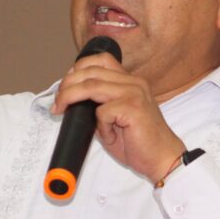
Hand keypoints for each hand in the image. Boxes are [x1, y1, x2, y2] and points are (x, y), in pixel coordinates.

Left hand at [51, 53, 186, 182]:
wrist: (162, 159)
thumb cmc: (138, 142)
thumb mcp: (114, 118)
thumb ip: (99, 105)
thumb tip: (72, 101)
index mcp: (130, 81)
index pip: (101, 60)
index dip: (78, 68)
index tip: (65, 85)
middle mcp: (133, 82)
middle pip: (91, 71)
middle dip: (67, 84)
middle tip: (57, 101)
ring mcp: (134, 93)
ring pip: (91, 86)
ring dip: (70, 97)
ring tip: (61, 109)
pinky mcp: (133, 108)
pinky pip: (103, 111)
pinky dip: (100, 126)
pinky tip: (110, 136)